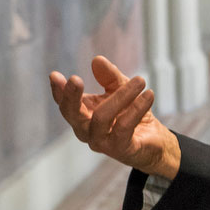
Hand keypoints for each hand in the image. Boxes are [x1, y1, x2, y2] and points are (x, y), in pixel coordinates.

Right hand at [48, 56, 180, 178]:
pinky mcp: (120, 149)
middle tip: (75, 78)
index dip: (58, 91)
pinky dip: (137, 108)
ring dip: (122, 95)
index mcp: (82, 114)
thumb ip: (109, 75)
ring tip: (140, 80)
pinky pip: (124, 126)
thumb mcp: (120, 88)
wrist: (154, 141)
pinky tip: (149, 94)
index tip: (54, 75)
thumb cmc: (130, 112)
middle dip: (71, 96)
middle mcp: (86, 130)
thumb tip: (97, 60)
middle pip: (72, 114)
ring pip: (101, 117)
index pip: (65, 103)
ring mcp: (101, 142)